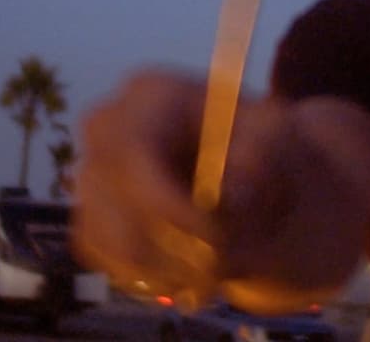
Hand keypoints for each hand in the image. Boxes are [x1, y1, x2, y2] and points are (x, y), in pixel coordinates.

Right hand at [73, 68, 369, 311]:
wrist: (250, 168)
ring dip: (172, 268)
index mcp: (149, 94)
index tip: (216, 239)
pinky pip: (113, 263)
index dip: (169, 205)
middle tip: (226, 261)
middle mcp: (106, 128)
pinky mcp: (91, 216)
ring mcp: (91, 174)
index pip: (134, 154)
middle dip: (176, 247)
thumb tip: (226, 195)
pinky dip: (156, 276)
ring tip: (219, 263)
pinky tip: (193, 265)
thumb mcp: (277, 136)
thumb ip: (260, 156)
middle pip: (118, 209)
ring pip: (115, 245)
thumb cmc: (263, 143)